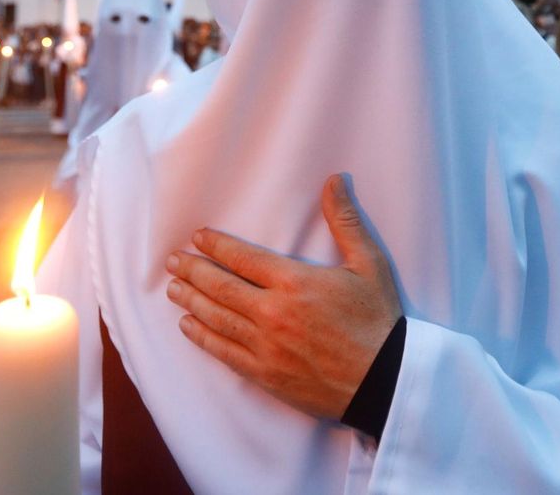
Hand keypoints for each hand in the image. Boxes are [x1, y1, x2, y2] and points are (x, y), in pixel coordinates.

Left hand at [166, 173, 402, 420]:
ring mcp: (266, 346)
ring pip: (217, 319)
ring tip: (173, 288)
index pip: (242, 258)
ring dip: (192, 300)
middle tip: (173, 261)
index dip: (216, 246)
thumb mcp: (369, 264)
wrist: (386, 380)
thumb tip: (334, 180)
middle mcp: (273, 313)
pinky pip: (224, 352)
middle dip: (194, 271)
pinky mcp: (266, 374)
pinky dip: (202, 338)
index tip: (198, 238)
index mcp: (294, 282)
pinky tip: (189, 327)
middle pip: (221, 287)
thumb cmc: (378, 320)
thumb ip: (345, 221)